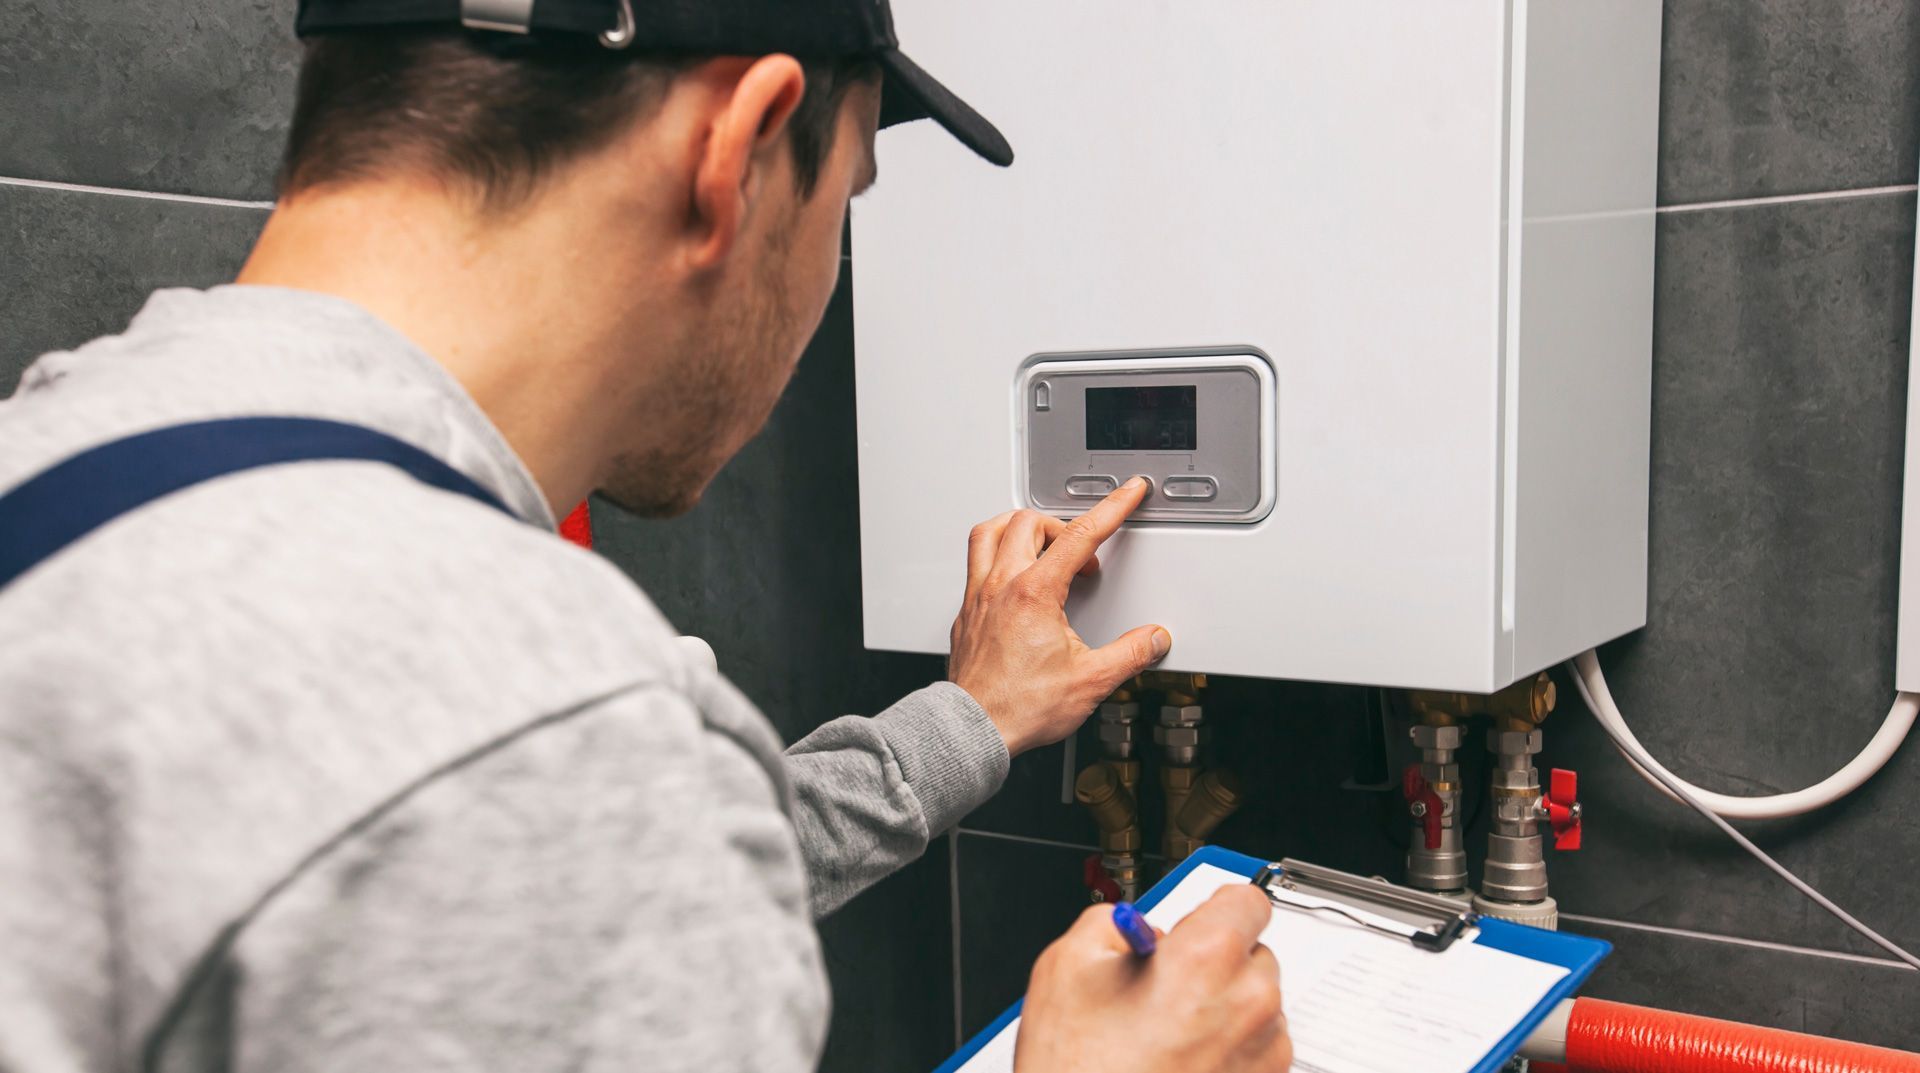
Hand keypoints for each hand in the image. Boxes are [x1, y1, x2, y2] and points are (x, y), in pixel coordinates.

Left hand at [949, 478, 1170, 756]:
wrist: (973, 730)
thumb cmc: (1018, 707)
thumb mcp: (1090, 681)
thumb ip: (1129, 654)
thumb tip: (1153, 639)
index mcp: (1034, 593)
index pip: (1080, 535)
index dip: (1111, 508)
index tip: (1128, 493)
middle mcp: (1001, 586)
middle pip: (1030, 522)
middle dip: (1065, 526)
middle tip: (1085, 553)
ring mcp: (978, 596)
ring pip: (990, 532)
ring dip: (1020, 527)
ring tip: (1042, 543)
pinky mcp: (965, 613)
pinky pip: (976, 563)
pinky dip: (997, 554)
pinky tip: (1012, 576)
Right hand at [1015, 886, 1290, 1072]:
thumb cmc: (1079, 1072)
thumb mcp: (1066, 966)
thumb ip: (1110, 924)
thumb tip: (1133, 928)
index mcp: (1208, 959)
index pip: (1247, 900)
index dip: (1214, 909)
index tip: (1194, 922)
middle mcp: (1249, 1004)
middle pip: (1253, 953)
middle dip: (1213, 963)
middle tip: (1162, 986)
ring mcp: (1263, 1055)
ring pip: (1256, 1006)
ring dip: (1222, 1009)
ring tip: (1164, 1035)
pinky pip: (1256, 1051)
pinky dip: (1226, 1050)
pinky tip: (1177, 1063)